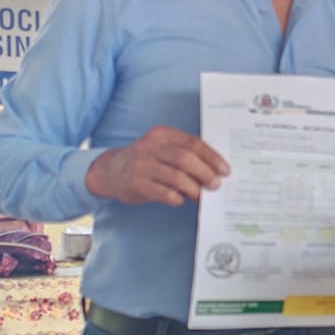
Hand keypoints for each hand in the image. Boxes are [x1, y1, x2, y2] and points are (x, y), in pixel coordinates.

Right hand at [85, 125, 227, 206]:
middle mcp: (151, 147)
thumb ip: (184, 154)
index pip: (192, 143)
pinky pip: (163, 192)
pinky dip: (176, 198)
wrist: (109, 171)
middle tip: (215, 185)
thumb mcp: (161, 149)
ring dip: (194, 188)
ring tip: (201, 196)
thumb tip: (213, 171)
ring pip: (176, 177)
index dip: (211, 157)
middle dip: (205, 173)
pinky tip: (180, 200)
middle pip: (186, 158)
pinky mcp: (136, 184)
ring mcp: (142, 166)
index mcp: (162, 135)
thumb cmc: (145, 161)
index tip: (224, 170)